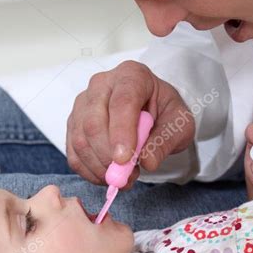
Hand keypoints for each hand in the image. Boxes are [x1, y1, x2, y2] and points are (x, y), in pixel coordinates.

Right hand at [66, 60, 194, 187]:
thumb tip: (147, 161)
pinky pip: (73, 152)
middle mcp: (102, 84)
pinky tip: (107, 176)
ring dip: (100, 167)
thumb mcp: (179, 125)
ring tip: (124, 176)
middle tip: (128, 175)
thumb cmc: (165, 113)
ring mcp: (83, 103)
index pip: (122, 102)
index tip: (124, 159)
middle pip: (94, 121)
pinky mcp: (74, 124)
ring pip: (80, 139)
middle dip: (108, 156)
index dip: (121, 132)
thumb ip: (166, 141)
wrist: (152, 112)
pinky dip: (88, 171)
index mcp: (132, 76)